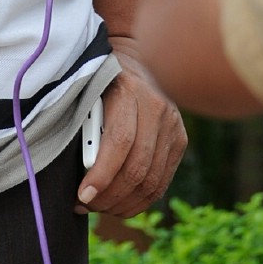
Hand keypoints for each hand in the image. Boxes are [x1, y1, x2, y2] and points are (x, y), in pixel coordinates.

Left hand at [76, 36, 186, 217]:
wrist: (135, 56)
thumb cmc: (100, 77)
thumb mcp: (89, 90)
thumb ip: (88, 124)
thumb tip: (84, 170)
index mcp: (130, 90)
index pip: (120, 143)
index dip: (101, 175)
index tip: (82, 195)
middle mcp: (157, 108)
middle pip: (137, 167)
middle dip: (109, 195)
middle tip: (85, 205)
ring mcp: (173, 125)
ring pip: (151, 180)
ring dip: (123, 203)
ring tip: (99, 207)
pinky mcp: (181, 140)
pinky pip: (162, 180)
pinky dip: (141, 200)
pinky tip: (120, 205)